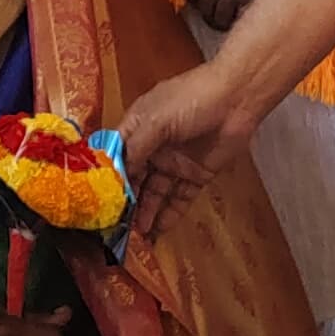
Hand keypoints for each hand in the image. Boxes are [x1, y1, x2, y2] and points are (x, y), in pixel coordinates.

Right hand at [115, 65, 261, 240]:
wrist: (237, 99)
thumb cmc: (191, 100)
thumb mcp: (156, 121)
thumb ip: (135, 150)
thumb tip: (116, 176)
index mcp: (137, 128)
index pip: (116, 157)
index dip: (107, 179)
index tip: (97, 203)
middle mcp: (152, 147)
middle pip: (134, 179)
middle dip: (125, 202)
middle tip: (115, 227)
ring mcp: (174, 163)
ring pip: (154, 193)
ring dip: (144, 213)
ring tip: (135, 236)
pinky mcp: (195, 175)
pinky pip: (178, 199)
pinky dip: (168, 215)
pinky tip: (157, 232)